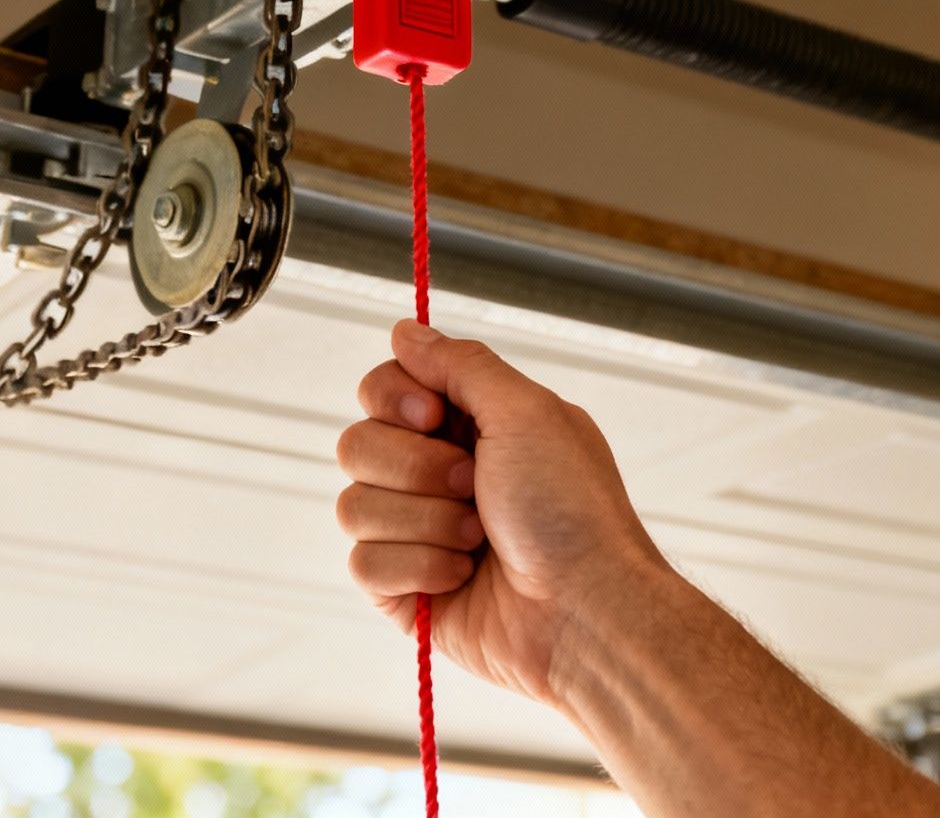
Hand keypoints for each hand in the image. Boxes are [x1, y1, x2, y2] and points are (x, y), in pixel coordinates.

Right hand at [335, 320, 666, 708]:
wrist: (586, 610)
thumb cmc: (572, 511)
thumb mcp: (526, 413)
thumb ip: (460, 364)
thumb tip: (404, 329)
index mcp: (466, 426)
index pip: (381, 390)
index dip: (394, 399)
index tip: (435, 415)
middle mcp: (435, 475)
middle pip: (357, 444)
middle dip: (416, 469)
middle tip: (474, 486)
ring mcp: (416, 533)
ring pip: (353, 506)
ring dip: (425, 522)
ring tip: (479, 540)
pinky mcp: (405, 589)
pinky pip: (363, 564)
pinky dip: (418, 568)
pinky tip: (463, 577)